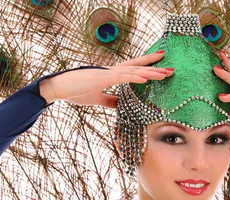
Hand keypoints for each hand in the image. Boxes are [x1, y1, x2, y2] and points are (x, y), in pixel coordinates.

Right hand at [42, 51, 173, 106]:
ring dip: (149, 72)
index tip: (161, 64)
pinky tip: (146, 79)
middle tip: (171, 67)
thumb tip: (121, 104)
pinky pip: (122, 77)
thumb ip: (110, 100)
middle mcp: (111, 71)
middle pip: (137, 66)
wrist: (58, 88)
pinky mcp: (101, 78)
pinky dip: (135, 77)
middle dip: (154, 67)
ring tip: (164, 74)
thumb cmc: (75, 91)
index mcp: (110, 74)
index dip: (147, 65)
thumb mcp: (97, 98)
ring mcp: (107, 73)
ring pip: (133, 71)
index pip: (133, 68)